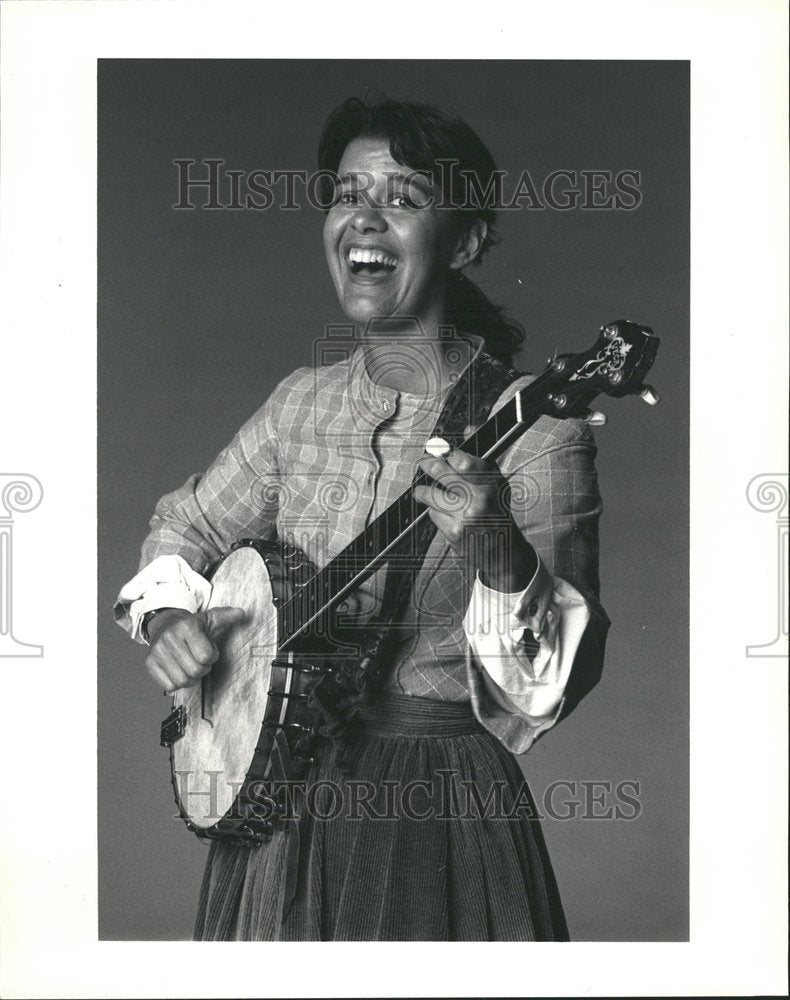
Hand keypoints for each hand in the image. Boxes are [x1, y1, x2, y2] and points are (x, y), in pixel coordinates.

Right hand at [144, 606, 245, 692]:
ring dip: (191, 678)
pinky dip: (178, 683)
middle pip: (195, 670)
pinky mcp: (149, 663)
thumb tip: (242, 613)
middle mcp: (169, 638)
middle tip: (200, 660)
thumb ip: (226, 616)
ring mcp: (157, 651)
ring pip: (182, 680)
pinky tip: (179, 670)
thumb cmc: (191, 626)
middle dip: (203, 668)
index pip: (206, 655)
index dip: (212, 656)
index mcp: (186, 626)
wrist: (165, 624)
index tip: (209, 651)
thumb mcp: (210, 618)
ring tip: (190, 665)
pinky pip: (169, 686)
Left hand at [414, 448, 536, 592]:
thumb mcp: (496, 484)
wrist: (503, 551)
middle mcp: (480, 499)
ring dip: (424, 492)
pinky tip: (445, 514)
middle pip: (443, 474)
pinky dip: (436, 513)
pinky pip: (434, 514)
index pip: (464, 462)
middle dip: (428, 465)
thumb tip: (467, 430)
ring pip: (432, 495)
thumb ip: (479, 460)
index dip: (447, 455)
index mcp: (492, 484)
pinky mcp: (454, 532)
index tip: (440, 452)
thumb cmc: (497, 513)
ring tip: (422, 492)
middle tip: (422, 463)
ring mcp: (465, 517)